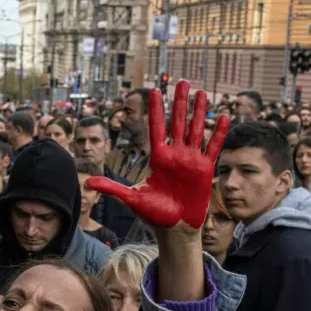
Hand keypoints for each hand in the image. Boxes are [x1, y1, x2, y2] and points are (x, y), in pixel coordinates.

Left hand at [86, 81, 228, 228]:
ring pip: (196, 129)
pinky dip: (218, 132)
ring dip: (199, 111)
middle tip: (183, 81)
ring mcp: (191, 160)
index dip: (156, 109)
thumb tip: (87, 182)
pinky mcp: (205, 168)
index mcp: (158, 158)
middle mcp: (175, 155)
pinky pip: (213, 146)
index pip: (157, 128)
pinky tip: (223, 116)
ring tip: (202, 92)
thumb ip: (112, 187)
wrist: (175, 228)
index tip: (155, 90)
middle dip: (180, 102)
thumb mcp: (131, 198)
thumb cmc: (153, 214)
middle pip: (178, 122)